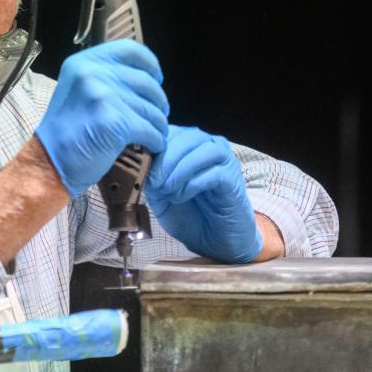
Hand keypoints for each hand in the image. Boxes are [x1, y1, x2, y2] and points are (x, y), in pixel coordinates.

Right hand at [36, 40, 168, 196]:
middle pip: (146, 81)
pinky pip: (150, 129)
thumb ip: (104, 78)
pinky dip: (157, 140)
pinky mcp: (115, 122)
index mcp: (84, 62)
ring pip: (151, 108)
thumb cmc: (66, 131)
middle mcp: (93, 74)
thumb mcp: (78, 90)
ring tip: (155, 134)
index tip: (156, 78)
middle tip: (157, 115)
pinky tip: (153, 146)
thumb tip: (142, 79)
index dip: (150, 64)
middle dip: (158, 101)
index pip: (130, 50)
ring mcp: (104, 97)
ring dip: (158, 124)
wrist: (49, 161)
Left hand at [146, 125, 262, 262]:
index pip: (170, 131)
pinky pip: (213, 172)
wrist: (213, 240)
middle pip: (186, 137)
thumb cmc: (188, 214)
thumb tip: (138, 163)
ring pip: (201, 150)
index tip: (140, 168)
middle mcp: (209, 146)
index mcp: (188, 145)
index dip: (154, 147)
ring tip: (167, 191)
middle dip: (165, 159)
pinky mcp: (233, 178)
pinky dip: (192, 184)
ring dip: (179, 170)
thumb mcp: (159, 195)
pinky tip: (181, 197)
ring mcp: (224, 160)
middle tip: (154, 182)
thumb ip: (150, 176)